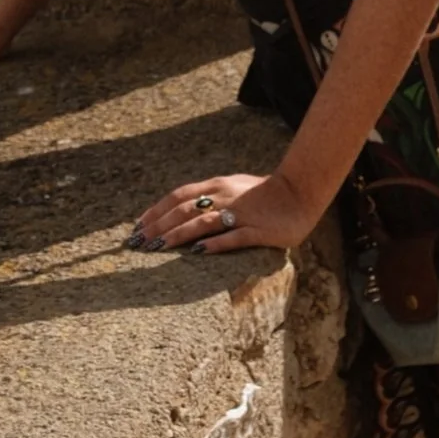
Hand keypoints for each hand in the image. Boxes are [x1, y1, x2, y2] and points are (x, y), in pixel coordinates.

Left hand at [128, 169, 314, 254]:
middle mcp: (225, 197)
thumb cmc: (265, 192)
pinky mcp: (258, 230)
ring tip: (158, 248)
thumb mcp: (234, 186)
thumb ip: (210, 195)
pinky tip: (197, 252)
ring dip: (178, 235)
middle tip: (139, 243)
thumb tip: (183, 208)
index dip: (156, 210)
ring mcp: (241, 214)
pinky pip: (233, 237)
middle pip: (184, 210)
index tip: (138, 226)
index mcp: (217, 185)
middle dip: (158, 226)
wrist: (300, 192)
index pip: (178, 196)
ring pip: (203, 223)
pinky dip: (214, 244)